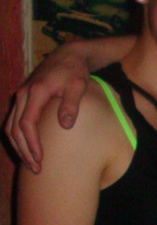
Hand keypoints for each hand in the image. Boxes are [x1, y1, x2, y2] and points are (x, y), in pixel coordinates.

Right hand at [7, 50, 90, 172]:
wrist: (67, 56)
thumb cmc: (75, 71)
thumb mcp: (78, 86)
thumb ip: (71, 105)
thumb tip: (65, 125)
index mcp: (35, 92)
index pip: (27, 123)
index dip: (32, 143)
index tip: (40, 159)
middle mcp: (23, 94)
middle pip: (15, 128)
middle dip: (24, 150)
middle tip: (36, 169)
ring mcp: (21, 96)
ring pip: (10, 125)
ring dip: (18, 146)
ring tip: (31, 163)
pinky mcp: (23, 98)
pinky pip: (14, 120)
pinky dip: (17, 137)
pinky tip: (26, 149)